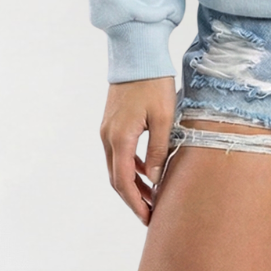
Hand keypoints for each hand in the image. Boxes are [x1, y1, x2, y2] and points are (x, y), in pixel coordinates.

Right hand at [99, 76, 176, 224]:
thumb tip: (156, 179)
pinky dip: (131, 166)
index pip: (123, 182)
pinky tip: (147, 171)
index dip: (136, 203)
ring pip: (117, 166)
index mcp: (120, 138)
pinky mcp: (112, 122)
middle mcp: (108, 137)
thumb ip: (158, 150)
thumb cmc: (153, 82)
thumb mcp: (163, 117)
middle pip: (117, 178)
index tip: (149, 218)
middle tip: (151, 213)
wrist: (137, 52)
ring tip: (153, 196)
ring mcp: (107, 129)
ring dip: (133, 183)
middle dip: (133, 198)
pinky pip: (119, 152)